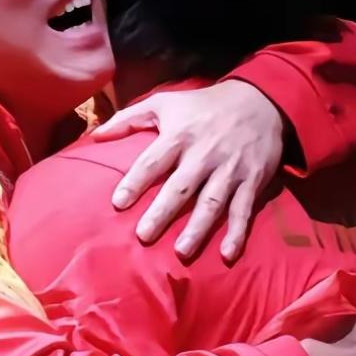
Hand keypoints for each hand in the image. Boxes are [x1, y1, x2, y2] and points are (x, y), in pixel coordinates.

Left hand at [100, 79, 284, 262]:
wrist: (260, 99)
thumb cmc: (203, 106)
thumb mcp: (165, 102)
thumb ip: (129, 118)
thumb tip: (95, 135)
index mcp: (180, 134)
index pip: (154, 160)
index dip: (136, 181)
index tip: (118, 202)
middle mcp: (204, 153)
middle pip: (181, 186)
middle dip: (163, 211)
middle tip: (144, 236)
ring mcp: (230, 170)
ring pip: (212, 202)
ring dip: (198, 228)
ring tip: (181, 252)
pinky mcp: (252, 181)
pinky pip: (244, 210)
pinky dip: (238, 233)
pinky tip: (228, 255)